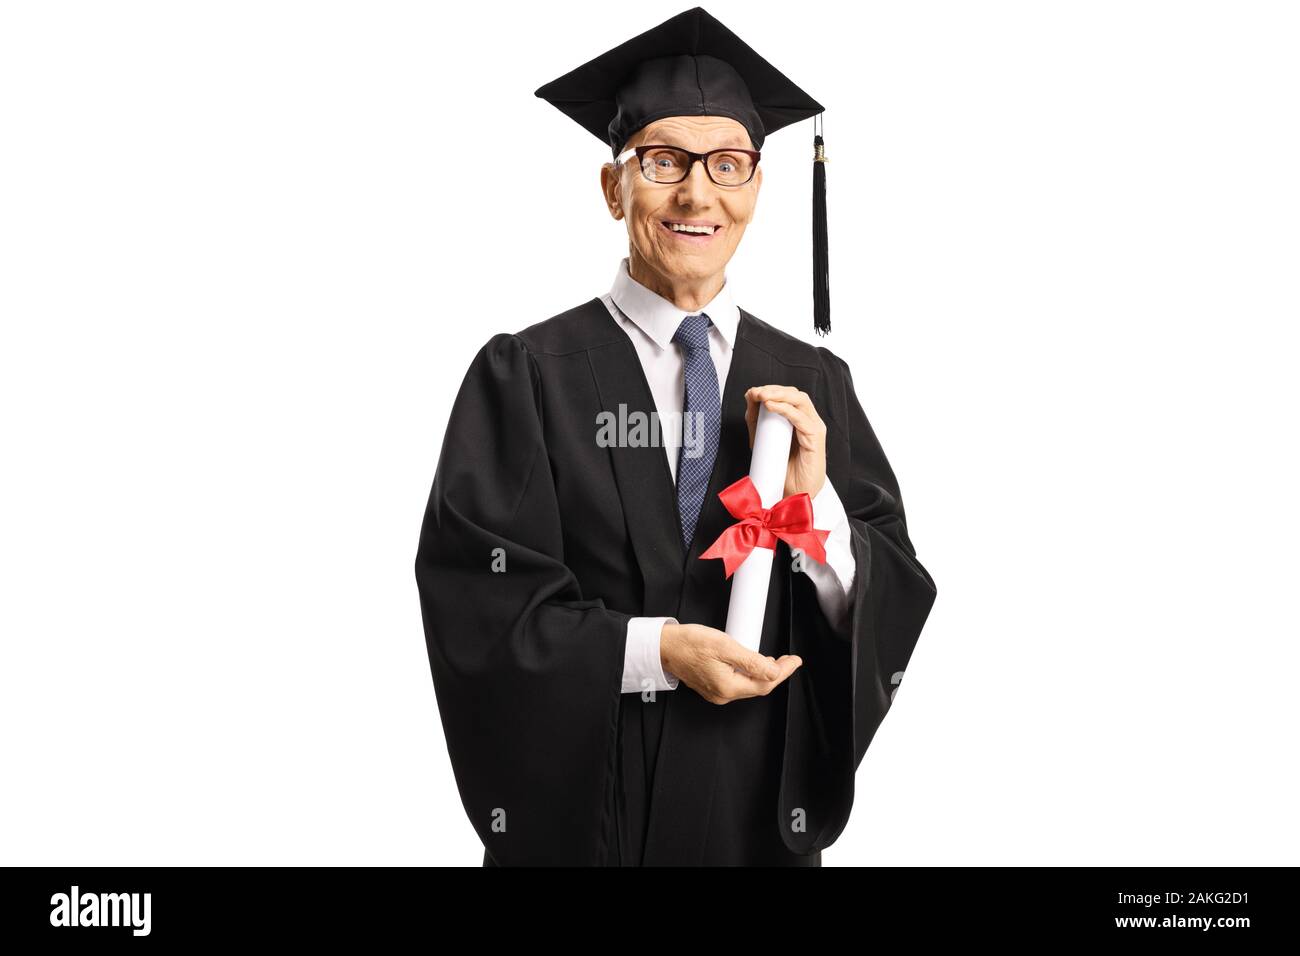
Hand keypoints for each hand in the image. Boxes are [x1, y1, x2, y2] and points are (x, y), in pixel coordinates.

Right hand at [660, 622, 801, 705]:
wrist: (664, 646)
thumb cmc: (689, 643)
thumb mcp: (725, 646)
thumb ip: (751, 661)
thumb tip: (774, 672)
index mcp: (727, 686)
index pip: (765, 684)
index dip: (783, 672)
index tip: (795, 661)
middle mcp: (722, 694)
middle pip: (758, 687)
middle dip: (776, 673)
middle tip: (788, 659)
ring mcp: (716, 692)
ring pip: (748, 686)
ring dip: (763, 674)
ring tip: (774, 660)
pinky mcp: (711, 687)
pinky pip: (737, 683)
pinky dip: (749, 674)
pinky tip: (752, 663)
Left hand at [744, 385, 826, 499]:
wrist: (793, 495)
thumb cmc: (782, 471)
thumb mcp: (764, 440)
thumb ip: (757, 421)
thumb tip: (750, 398)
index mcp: (799, 421)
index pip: (788, 396)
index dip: (771, 390)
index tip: (751, 393)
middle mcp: (808, 421)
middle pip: (795, 394)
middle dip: (774, 389)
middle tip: (756, 392)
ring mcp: (814, 429)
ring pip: (801, 400)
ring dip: (779, 395)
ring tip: (762, 396)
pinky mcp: (815, 439)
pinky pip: (801, 418)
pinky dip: (785, 409)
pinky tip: (771, 406)